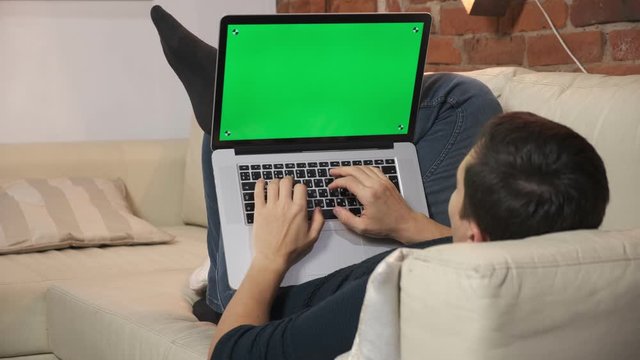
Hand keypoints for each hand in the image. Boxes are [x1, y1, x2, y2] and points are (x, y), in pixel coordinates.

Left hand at [252, 177, 324, 270]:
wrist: (272, 258)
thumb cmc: (291, 250)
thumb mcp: (312, 237)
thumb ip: (319, 221)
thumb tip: (318, 209)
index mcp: (299, 210)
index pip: (300, 187)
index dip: (301, 187)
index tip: (299, 191)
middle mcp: (285, 205)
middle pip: (286, 182)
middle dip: (288, 180)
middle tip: (288, 184)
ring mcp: (271, 207)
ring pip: (273, 184)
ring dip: (276, 181)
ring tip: (277, 185)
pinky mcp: (259, 211)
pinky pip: (258, 192)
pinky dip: (259, 184)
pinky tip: (261, 182)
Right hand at [329, 166, 449, 243]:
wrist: (405, 223)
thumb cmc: (387, 226)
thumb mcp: (362, 227)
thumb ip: (346, 218)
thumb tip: (336, 210)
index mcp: (368, 195)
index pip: (348, 182)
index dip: (337, 183)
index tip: (331, 187)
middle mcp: (376, 185)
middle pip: (355, 170)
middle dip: (341, 170)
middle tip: (333, 172)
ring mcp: (383, 182)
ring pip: (364, 168)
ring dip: (352, 168)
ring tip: (343, 171)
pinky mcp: (388, 182)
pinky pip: (374, 169)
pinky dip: (364, 168)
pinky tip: (359, 171)